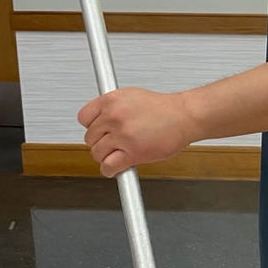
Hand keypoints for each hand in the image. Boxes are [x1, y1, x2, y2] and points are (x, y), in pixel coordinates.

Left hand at [78, 88, 195, 176]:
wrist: (184, 116)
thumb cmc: (164, 108)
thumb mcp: (131, 96)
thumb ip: (113, 107)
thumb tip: (99, 118)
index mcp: (111, 100)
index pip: (83, 118)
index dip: (91, 127)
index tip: (98, 131)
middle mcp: (114, 116)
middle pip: (89, 138)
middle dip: (100, 143)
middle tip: (113, 144)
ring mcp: (123, 135)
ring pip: (97, 154)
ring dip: (106, 157)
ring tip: (118, 154)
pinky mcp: (132, 153)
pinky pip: (108, 167)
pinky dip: (110, 170)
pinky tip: (117, 167)